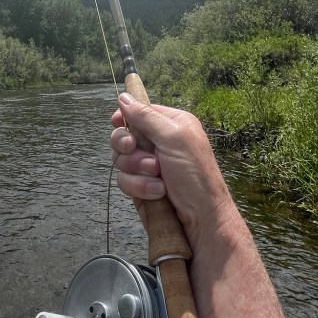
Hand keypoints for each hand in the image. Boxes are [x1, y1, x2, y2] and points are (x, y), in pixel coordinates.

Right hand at [110, 93, 232, 248]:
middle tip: (134, 149)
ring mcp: (149, 165)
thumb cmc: (195, 176)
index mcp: (171, 124)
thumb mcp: (174, 138)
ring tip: (157, 177)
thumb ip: (146, 117)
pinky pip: (124, 180)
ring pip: (121, 159)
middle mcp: (159, 143)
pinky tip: (157, 193)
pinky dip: (138, 186)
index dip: (126, 117)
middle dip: (129, 147)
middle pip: (124, 135)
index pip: (139, 112)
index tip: (117, 122)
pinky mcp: (141, 186)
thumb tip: (123, 97)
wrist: (200, 220)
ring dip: (137, 170)